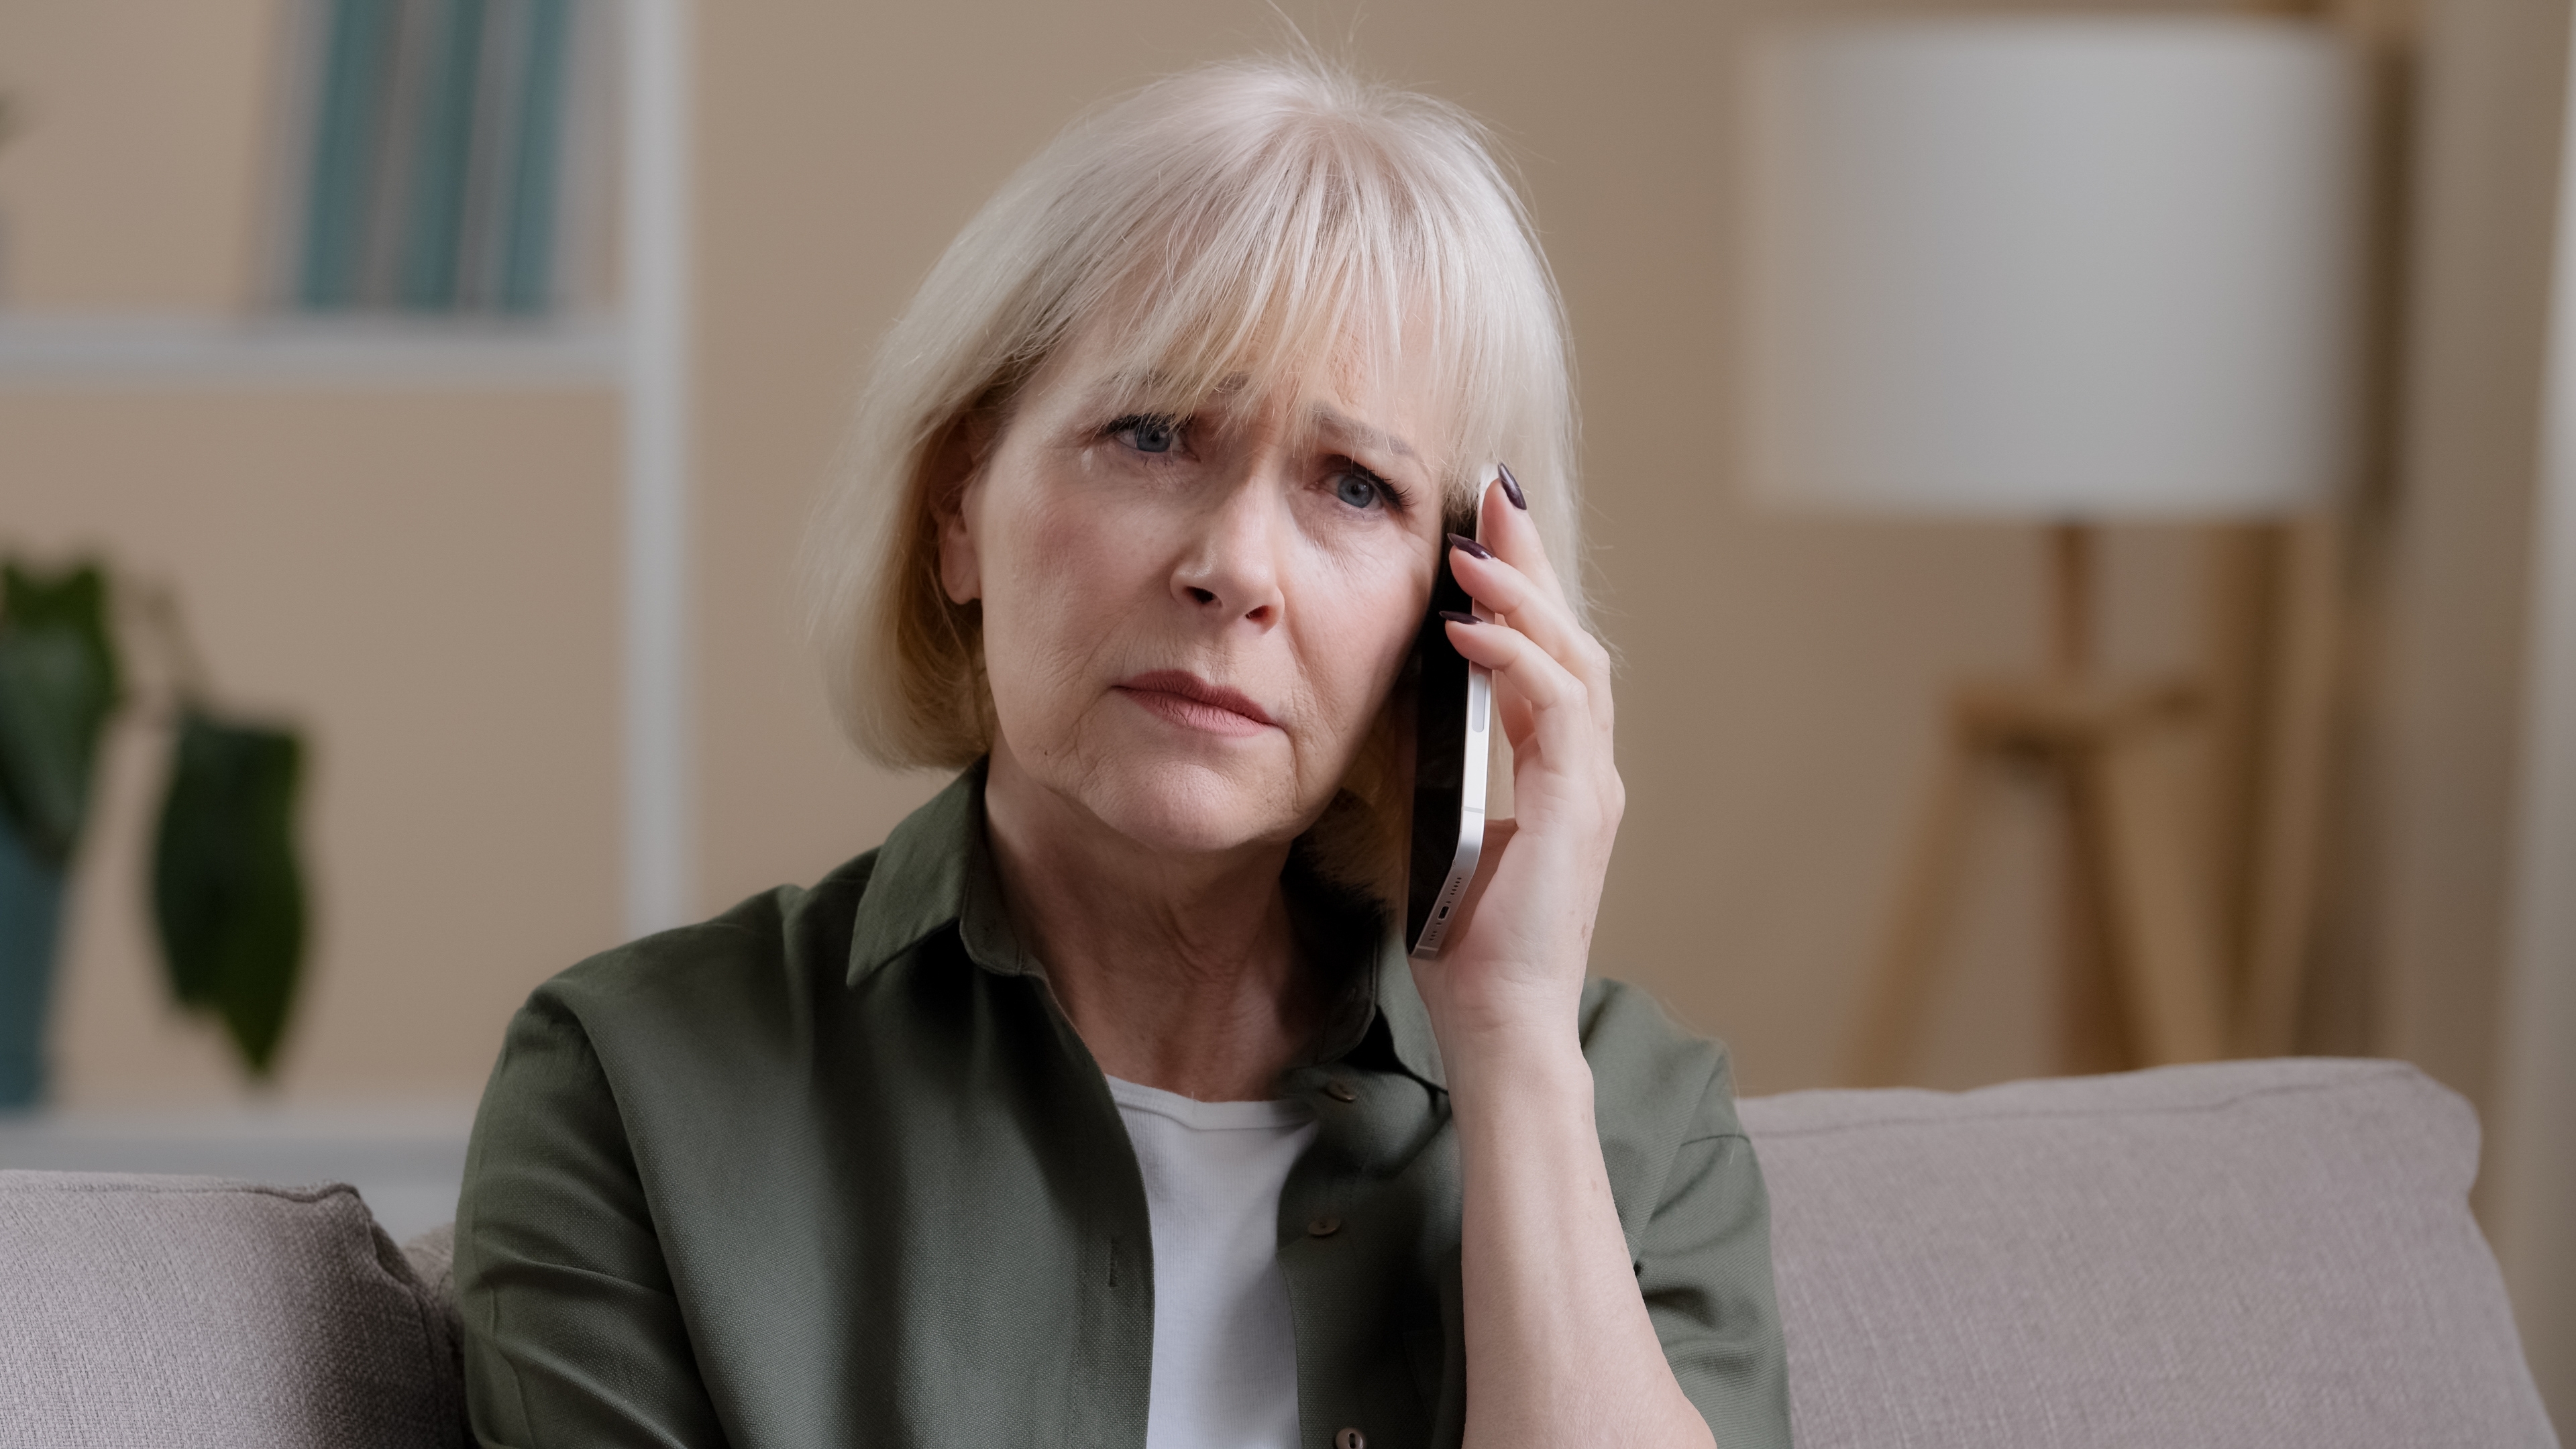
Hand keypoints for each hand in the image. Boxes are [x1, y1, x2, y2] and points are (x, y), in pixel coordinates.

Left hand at [1409, 470, 1624, 1067]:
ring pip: (1575, 657)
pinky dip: (1516, 657)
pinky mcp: (1578, 807)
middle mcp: (1588, 770)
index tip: (1479, 533)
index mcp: (1559, 773)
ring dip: (1522, 595)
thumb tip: (1402, 711)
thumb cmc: (1470, 946)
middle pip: (1571, 636)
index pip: (1546, 656)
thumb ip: (1442, 771)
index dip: (1518, 590)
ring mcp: (1591, 787)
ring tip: (1473, 545)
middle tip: (1492, 496)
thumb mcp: (1445, 834)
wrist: (1503, 1025)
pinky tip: (1467, 630)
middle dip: (1531, 562)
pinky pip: (1557, 704)